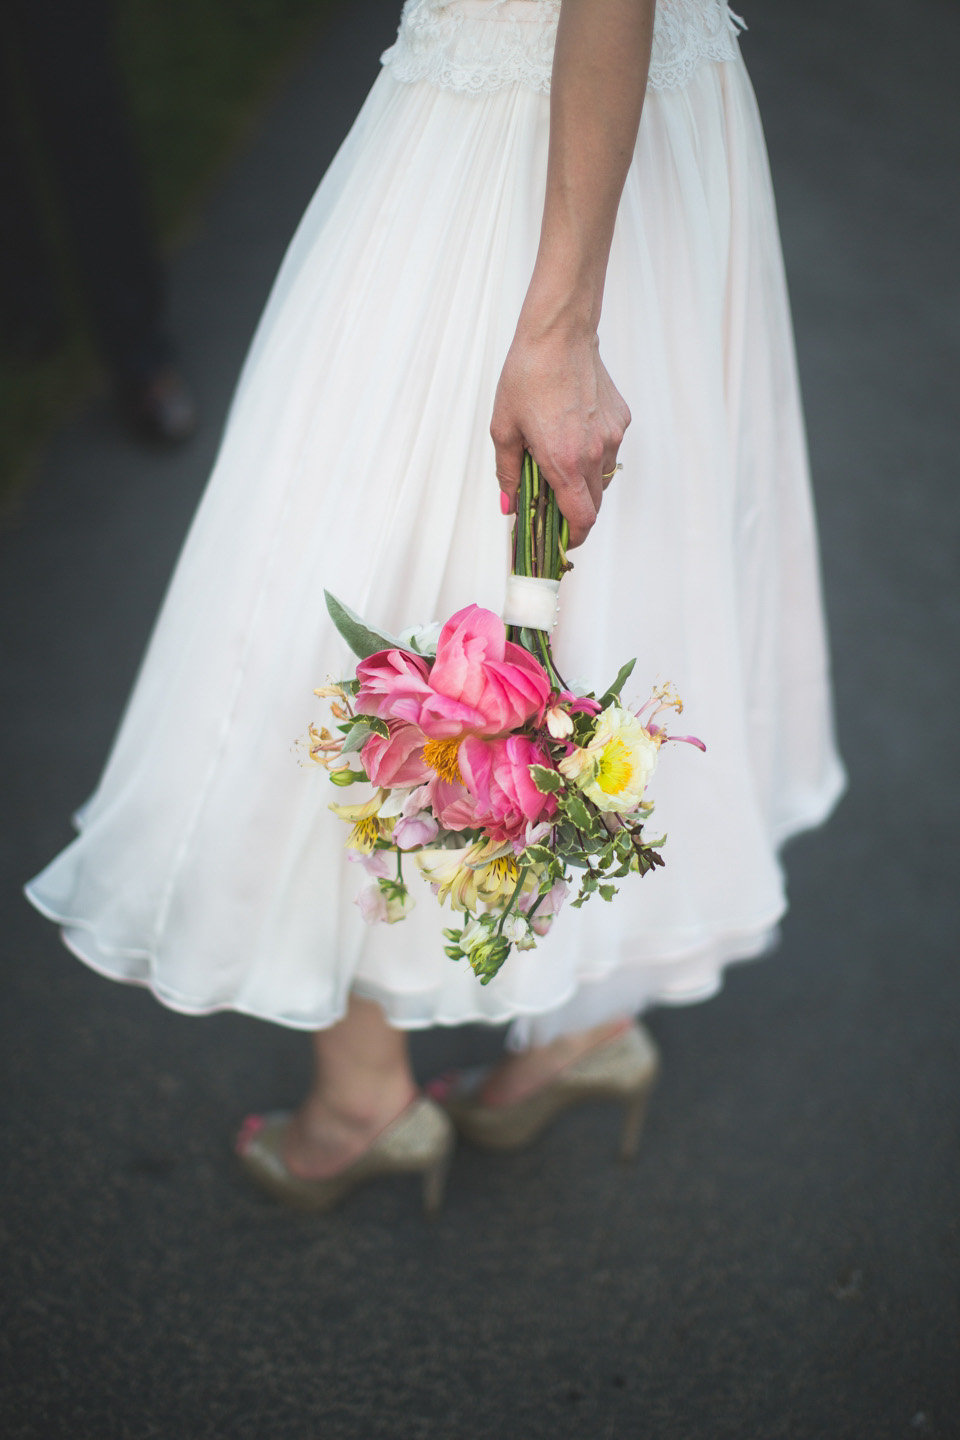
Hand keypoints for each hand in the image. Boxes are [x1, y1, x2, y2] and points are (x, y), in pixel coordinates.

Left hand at [491, 323, 629, 547]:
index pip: (582, 520)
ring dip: (583, 481)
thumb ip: (509, 472)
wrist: (560, 334)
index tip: (562, 540)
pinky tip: (573, 431)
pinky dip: (593, 453)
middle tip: (551, 502)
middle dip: (574, 511)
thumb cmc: (529, 375)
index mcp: (564, 462)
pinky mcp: (620, 421)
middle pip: (593, 504)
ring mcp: (611, 437)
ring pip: (602, 478)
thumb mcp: (504, 428)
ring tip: (559, 460)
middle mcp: (593, 454)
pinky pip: (609, 450)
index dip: (574, 537)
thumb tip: (510, 504)